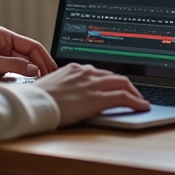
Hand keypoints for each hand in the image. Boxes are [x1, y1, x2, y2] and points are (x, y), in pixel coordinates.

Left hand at [0, 27, 57, 84]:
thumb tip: (34, 69)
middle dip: (39, 67)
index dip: (44, 58)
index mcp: (3, 36)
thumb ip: (12, 66)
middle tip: (49, 81)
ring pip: (22, 67)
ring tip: (40, 85)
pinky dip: (19, 80)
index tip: (53, 71)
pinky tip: (25, 87)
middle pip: (29, 56)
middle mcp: (2, 45)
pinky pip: (12, 75)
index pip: (31, 46)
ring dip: (30, 75)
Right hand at [33, 63, 150, 125]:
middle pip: (114, 75)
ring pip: (123, 83)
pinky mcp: (97, 97)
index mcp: (74, 68)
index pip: (99, 72)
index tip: (114, 86)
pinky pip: (124, 97)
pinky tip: (142, 106)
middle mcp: (85, 72)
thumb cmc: (34, 100)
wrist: (31, 105)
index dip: (110, 80)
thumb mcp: (49, 87)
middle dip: (127, 85)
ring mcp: (92, 84)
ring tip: (140, 100)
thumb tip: (66, 95)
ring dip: (134, 92)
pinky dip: (136, 101)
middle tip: (133, 93)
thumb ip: (63, 87)